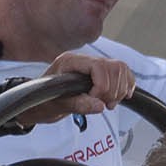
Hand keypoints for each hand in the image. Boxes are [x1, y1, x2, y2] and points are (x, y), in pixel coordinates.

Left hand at [18, 54, 135, 125]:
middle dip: (113, 90)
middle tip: (104, 105)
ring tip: (108, 103)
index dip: (102, 85)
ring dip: (120, 89)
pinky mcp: (100, 74)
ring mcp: (92, 65)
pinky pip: (122, 73)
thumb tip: (99, 106)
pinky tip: (120, 97)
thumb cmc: (44, 101)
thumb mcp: (57, 105)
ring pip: (120, 69)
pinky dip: (126, 85)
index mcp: (69, 62)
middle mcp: (82, 60)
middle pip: (113, 67)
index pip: (98, 66)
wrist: (40, 103)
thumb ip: (77, 104)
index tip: (96, 100)